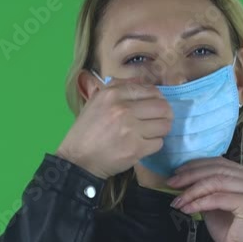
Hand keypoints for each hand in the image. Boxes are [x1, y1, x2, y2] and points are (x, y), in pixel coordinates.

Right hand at [56, 78, 172, 178]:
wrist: (78, 159)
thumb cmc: (86, 131)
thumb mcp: (96, 102)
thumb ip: (118, 88)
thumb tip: (142, 82)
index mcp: (113, 94)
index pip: (150, 90)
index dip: (157, 98)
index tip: (154, 106)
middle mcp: (123, 109)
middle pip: (162, 107)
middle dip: (164, 114)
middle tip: (158, 120)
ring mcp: (131, 129)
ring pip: (164, 125)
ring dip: (160, 130)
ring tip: (150, 133)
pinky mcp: (136, 149)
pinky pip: (159, 143)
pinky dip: (153, 145)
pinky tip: (143, 145)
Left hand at [167, 157, 242, 241]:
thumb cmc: (232, 231)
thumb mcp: (216, 204)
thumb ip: (207, 188)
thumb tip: (183, 177)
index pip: (221, 163)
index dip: (197, 165)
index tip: (177, 172)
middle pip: (218, 170)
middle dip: (191, 175)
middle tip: (172, 183)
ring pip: (216, 182)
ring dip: (192, 190)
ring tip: (177, 199)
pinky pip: (218, 198)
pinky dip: (199, 202)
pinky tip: (187, 209)